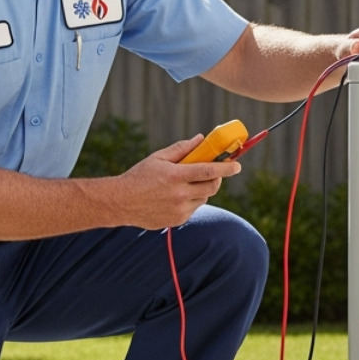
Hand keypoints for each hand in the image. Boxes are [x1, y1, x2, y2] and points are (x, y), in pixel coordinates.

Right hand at [113, 135, 240, 229]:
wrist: (121, 202)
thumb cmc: (139, 176)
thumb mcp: (158, 158)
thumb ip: (181, 149)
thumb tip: (201, 139)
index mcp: (175, 176)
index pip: (208, 171)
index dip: (226, 168)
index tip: (237, 165)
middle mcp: (179, 194)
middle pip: (212, 187)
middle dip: (218, 179)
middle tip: (214, 173)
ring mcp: (179, 209)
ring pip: (203, 198)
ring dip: (202, 189)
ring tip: (187, 184)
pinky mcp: (177, 220)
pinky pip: (193, 208)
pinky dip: (191, 201)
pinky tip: (175, 197)